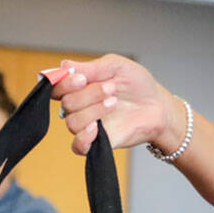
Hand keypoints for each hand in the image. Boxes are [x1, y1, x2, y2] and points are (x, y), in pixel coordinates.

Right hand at [53, 55, 179, 158]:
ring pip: (72, 122)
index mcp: (79, 86)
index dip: (64, 83)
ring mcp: (87, 124)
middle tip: (111, 89)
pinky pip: (77, 146)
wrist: (157, 107)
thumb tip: (64, 66)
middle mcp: (79, 106)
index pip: (56, 87)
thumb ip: (90, 67)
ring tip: (114, 103)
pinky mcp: (96, 142)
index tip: (82, 79)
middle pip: (66, 103)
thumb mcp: (116, 66)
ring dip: (93, 111)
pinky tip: (97, 128)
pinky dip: (83, 138)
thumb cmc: (137, 85)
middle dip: (89, 95)